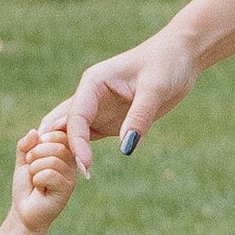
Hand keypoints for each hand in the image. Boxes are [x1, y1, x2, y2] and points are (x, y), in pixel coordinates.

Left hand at [12, 122, 79, 228]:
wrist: (24, 211)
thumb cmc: (26, 186)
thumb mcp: (23, 161)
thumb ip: (25, 145)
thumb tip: (34, 132)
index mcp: (63, 153)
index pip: (57, 134)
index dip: (39, 142)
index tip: (32, 155)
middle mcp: (70, 163)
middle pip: (55, 145)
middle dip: (35, 155)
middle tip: (31, 169)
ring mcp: (71, 175)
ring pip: (52, 160)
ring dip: (34, 170)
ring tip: (35, 180)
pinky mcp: (67, 188)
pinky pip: (50, 174)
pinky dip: (37, 180)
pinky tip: (40, 189)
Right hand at [44, 26, 200, 178]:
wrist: (181, 57)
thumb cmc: (166, 63)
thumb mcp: (155, 88)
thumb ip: (139, 117)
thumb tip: (126, 148)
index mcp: (93, 83)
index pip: (76, 117)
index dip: (77, 142)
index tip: (86, 166)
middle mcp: (90, 96)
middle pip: (61, 124)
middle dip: (54, 146)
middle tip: (54, 174)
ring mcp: (98, 109)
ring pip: (71, 133)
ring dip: (64, 151)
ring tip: (60, 177)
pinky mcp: (110, 121)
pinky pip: (89, 138)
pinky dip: (80, 153)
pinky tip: (80, 171)